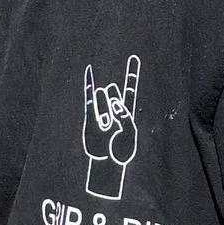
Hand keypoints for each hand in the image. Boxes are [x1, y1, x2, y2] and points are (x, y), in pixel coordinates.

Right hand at [82, 56, 139, 203]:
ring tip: (107, 126)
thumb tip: (114, 103)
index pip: (130, 90)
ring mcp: (102, 112)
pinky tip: (89, 71)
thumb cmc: (121, 153)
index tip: (134, 56)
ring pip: (103, 100)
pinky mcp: (89, 118)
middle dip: (115, 104)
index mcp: (129, 113)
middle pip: (116, 96)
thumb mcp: (131, 136)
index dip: (131, 74)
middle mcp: (115, 110)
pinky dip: (89, 85)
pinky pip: (89, 99)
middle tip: (115, 123)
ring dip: (106, 108)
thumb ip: (125, 117)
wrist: (106, 167)